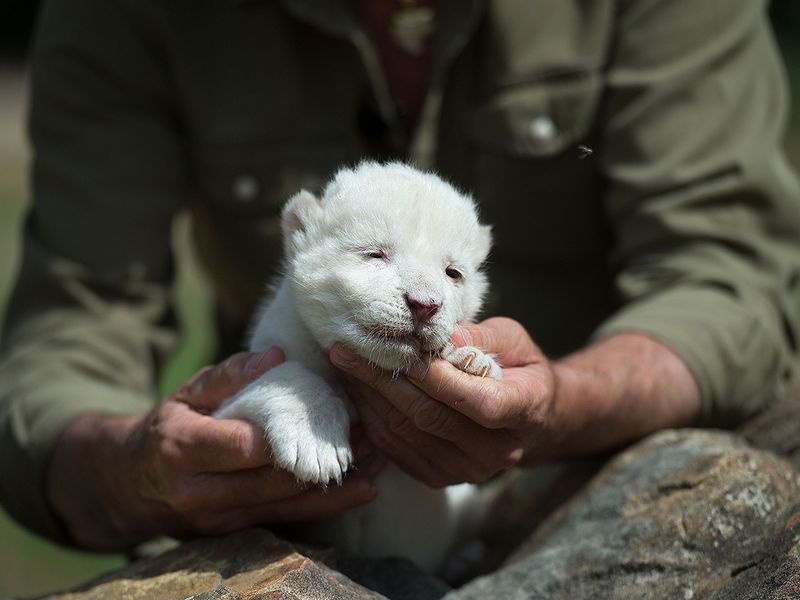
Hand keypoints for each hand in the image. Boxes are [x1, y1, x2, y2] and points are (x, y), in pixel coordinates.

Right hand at [47, 349, 379, 549]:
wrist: (132, 486)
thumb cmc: (167, 429)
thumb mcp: (186, 394)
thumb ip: (228, 375)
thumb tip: (275, 357)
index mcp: (185, 449)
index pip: (246, 446)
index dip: (291, 437)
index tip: (334, 417)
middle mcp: (201, 492)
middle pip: (274, 481)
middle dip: (326, 461)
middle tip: (370, 437)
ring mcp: (218, 520)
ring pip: (287, 507)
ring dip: (336, 487)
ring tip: (376, 462)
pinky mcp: (235, 533)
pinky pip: (286, 521)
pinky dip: (324, 506)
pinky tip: (360, 489)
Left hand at [329, 317, 556, 486]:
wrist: (528, 419)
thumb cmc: (519, 368)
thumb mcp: (514, 340)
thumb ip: (481, 337)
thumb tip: (441, 337)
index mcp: (525, 412)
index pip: (481, 403)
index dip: (440, 379)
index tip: (405, 350)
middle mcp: (496, 451)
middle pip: (431, 417)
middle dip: (383, 380)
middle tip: (346, 348)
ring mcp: (466, 470)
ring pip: (407, 432)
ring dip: (368, 396)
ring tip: (342, 363)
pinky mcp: (439, 477)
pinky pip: (395, 447)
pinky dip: (371, 416)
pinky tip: (355, 388)